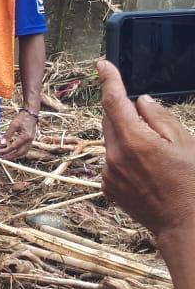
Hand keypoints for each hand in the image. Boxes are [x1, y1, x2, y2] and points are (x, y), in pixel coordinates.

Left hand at [0, 112, 37, 158]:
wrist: (31, 114)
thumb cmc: (22, 118)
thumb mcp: (13, 125)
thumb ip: (8, 135)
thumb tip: (1, 143)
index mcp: (25, 137)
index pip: (14, 147)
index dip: (6, 150)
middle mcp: (30, 141)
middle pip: (20, 153)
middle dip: (11, 156)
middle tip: (2, 157)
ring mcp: (31, 141)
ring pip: (23, 152)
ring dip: (15, 155)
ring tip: (6, 156)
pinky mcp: (30, 140)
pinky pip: (25, 149)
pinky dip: (18, 152)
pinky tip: (12, 151)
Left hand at [98, 59, 194, 239]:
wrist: (183, 224)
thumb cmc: (191, 182)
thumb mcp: (185, 143)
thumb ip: (159, 117)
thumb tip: (140, 101)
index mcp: (135, 140)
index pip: (113, 102)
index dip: (108, 80)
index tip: (102, 65)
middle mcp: (114, 155)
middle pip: (110, 120)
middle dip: (123, 113)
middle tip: (147, 122)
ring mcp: (108, 172)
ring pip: (110, 141)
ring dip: (125, 138)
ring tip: (154, 155)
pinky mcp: (106, 185)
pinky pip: (111, 161)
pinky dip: (123, 157)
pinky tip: (146, 172)